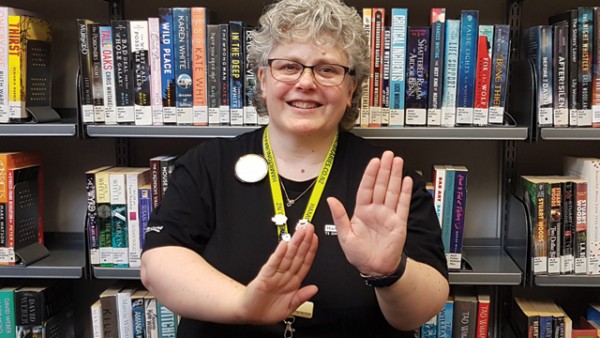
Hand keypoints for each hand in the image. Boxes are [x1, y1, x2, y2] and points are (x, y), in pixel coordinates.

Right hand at [238, 223, 318, 323]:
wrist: (249, 313)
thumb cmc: (267, 310)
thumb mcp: (289, 307)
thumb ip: (301, 297)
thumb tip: (315, 288)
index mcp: (293, 281)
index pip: (304, 262)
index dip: (311, 251)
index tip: (315, 239)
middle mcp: (284, 275)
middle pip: (297, 256)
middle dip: (304, 241)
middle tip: (309, 228)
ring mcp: (274, 274)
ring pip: (286, 256)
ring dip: (294, 244)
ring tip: (299, 232)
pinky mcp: (264, 277)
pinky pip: (273, 264)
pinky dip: (278, 255)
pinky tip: (284, 245)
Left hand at [327, 151, 411, 275]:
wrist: (375, 269)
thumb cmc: (359, 255)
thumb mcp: (344, 236)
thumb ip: (340, 216)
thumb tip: (331, 200)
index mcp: (361, 212)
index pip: (366, 189)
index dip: (370, 175)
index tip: (374, 162)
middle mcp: (376, 211)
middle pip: (380, 186)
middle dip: (384, 170)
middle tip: (388, 155)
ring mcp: (388, 215)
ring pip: (392, 191)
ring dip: (395, 176)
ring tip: (398, 161)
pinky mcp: (399, 223)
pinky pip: (403, 205)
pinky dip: (405, 193)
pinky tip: (406, 181)